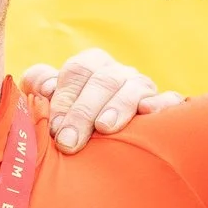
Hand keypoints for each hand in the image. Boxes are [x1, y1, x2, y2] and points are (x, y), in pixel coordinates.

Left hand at [18, 48, 182, 151]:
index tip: (54, 127)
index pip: (77, 72)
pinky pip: (169, 99)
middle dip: (83, 111)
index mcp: (90, 65)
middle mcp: (117, 72)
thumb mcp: (47, 100)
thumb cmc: (68, 119)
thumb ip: (38, 85)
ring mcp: (141, 87)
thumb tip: (45, 88)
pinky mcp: (163, 104)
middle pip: (103, 81)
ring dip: (118, 106)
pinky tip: (148, 113)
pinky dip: (160, 104)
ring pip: (133, 88)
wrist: (97, 140)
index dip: (64, 98)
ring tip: (104, 127)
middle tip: (69, 141)